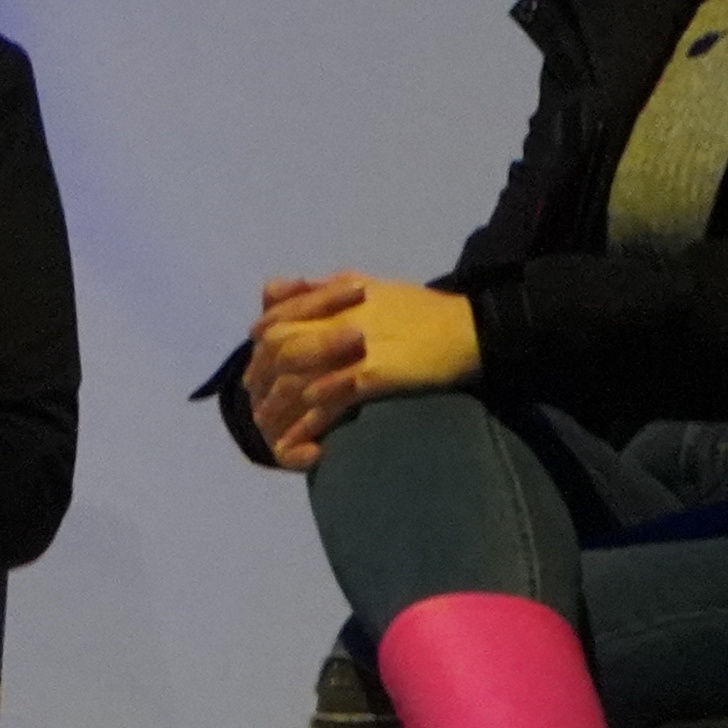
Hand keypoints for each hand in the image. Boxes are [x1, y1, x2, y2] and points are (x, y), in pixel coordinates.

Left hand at [240, 271, 482, 467]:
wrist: (472, 329)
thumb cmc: (422, 312)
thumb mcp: (370, 287)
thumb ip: (324, 290)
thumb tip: (279, 289)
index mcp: (336, 294)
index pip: (277, 317)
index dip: (260, 347)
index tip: (255, 372)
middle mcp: (339, 317)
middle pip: (280, 347)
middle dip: (263, 380)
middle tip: (258, 408)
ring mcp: (355, 347)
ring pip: (300, 377)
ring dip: (281, 408)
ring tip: (274, 432)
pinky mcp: (374, 375)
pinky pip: (331, 401)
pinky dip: (312, 422)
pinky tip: (305, 440)